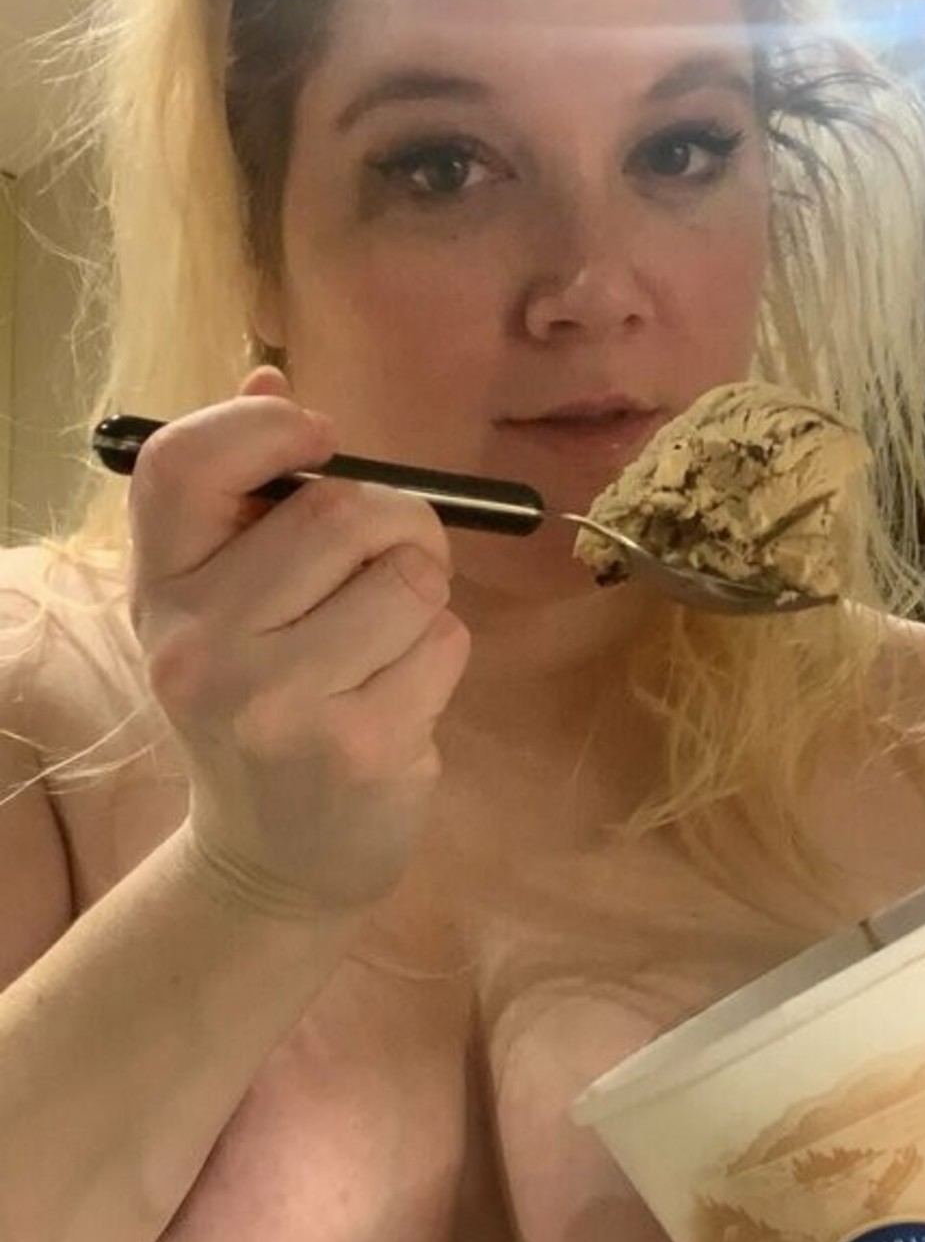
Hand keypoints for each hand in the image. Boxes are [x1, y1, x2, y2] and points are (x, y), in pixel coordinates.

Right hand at [127, 367, 470, 919]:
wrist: (270, 862)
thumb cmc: (258, 704)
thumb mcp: (220, 606)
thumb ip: (241, 494)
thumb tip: (271, 379)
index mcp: (161, 590)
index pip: (180, 464)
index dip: (264, 428)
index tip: (319, 443)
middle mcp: (203, 645)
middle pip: (340, 511)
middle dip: (398, 522)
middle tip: (398, 557)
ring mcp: (279, 703)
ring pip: (409, 577)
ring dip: (425, 596)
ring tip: (390, 640)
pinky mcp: (360, 747)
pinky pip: (446, 642)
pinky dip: (443, 656)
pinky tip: (401, 695)